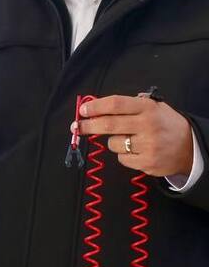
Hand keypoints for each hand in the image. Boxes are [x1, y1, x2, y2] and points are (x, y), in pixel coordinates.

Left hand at [76, 95, 193, 176]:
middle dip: (89, 126)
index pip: (116, 104)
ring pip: (113, 144)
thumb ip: (129, 105)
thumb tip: (96, 106)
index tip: (82, 111)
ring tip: (129, 139)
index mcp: (148, 108)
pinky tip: (137, 151)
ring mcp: (148, 145)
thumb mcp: (154, 107)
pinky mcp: (147, 163)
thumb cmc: (165, 124)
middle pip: (108, 125)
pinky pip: (121, 158)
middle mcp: (147, 125)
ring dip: (113, 142)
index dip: (95, 107)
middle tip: (77, 127)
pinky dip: (124, 155)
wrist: (190, 148)